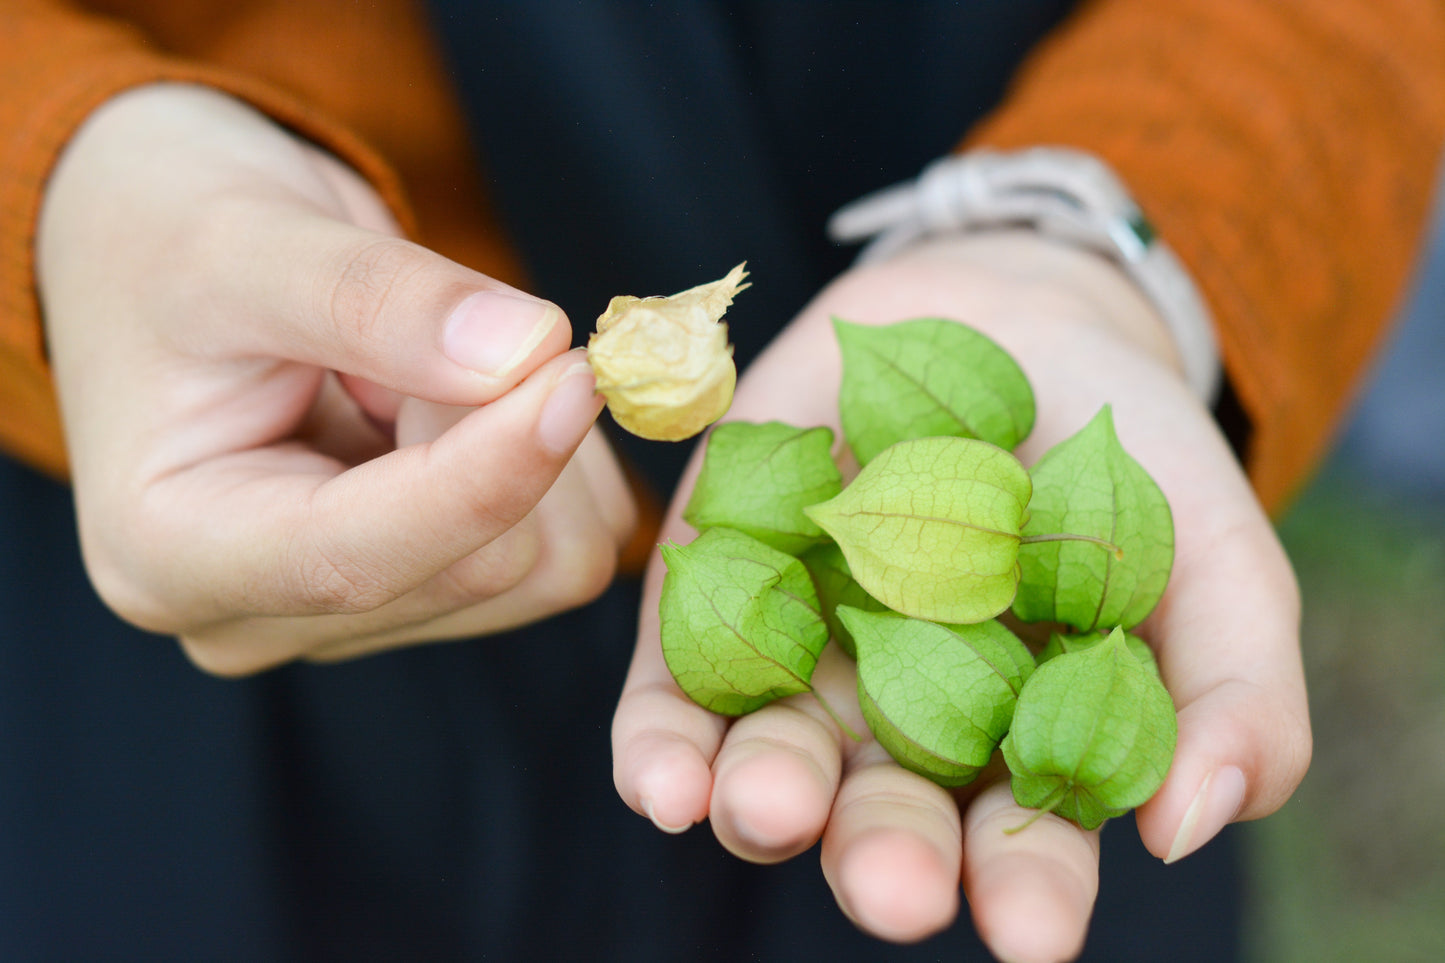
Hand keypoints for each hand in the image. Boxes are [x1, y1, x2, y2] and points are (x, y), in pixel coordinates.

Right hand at [38, 83, 634, 673]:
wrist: (173, 252)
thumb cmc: (173, 238)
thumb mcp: (247, 242)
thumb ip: (380, 299)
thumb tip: (527, 352)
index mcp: (171, 556)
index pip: (362, 562)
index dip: (487, 472)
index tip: (573, 374)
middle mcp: (263, 618)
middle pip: (480, 570)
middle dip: (505, 429)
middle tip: (460, 321)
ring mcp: (355, 616)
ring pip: (544, 568)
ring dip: (543, 447)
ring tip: (438, 361)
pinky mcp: (433, 593)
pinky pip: (569, 548)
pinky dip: (566, 465)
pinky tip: (472, 400)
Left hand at [612, 232, 1309, 959]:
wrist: (1007, 322)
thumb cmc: (1125, 458)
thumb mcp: (1217, 554)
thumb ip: (1232, 691)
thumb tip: (1187, 824)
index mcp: (1019, 745)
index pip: (1021, 846)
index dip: (1027, 890)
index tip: (1034, 933)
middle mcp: (902, 726)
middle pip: (883, 819)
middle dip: (886, 858)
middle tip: (894, 886)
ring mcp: (803, 664)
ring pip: (769, 767)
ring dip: (764, 802)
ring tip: (771, 807)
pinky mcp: (713, 599)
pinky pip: (675, 688)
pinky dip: (662, 740)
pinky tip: (662, 780)